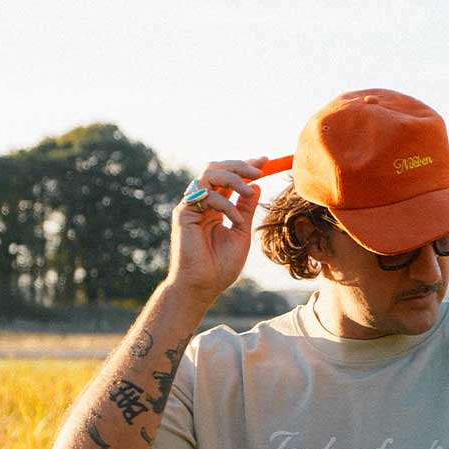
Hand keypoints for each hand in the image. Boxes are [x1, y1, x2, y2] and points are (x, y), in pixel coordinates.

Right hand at [168, 156, 269, 300]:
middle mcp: (202, 203)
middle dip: (240, 165)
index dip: (246, 167)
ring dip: (234, 178)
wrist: (201, 287)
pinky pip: (207, 195)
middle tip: (260, 170)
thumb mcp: (241, 233)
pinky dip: (225, 204)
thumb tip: (256, 187)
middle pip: (217, 168)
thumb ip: (246, 209)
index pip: (228, 179)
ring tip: (250, 189)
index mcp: (215, 207)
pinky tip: (236, 220)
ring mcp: (191, 206)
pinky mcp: (184, 212)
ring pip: (210, 173)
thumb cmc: (220, 267)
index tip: (265, 162)